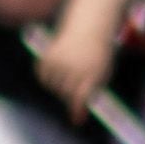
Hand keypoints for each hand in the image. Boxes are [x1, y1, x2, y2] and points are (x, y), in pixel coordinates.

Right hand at [30, 0, 128, 115]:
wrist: (90, 23)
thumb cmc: (99, 52)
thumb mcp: (101, 72)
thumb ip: (92, 91)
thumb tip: (78, 112)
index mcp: (92, 73)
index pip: (80, 97)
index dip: (77, 110)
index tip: (76, 120)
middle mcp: (75, 67)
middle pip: (65, 93)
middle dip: (68, 98)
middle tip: (72, 96)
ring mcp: (60, 60)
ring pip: (52, 85)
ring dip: (57, 87)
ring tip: (66, 81)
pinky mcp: (49, 53)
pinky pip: (42, 74)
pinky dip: (47, 77)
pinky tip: (55, 73)